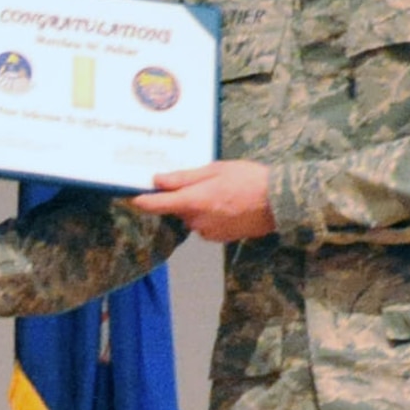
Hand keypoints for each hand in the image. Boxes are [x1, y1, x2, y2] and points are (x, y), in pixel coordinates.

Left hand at [128, 160, 275, 241]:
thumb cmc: (249, 180)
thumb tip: (158, 180)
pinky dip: (212, 216)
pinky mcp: (219, 239)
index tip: (130, 198)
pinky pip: (206, 225)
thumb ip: (184, 178)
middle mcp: (196, 221)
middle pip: (179, 209)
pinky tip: (229, 205)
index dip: (142, 201)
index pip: (158, 204)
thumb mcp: (215, 170)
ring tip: (223, 192)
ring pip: (193, 217)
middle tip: (205, 181)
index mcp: (193, 201)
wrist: (279, 202)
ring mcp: (208, 232)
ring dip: (200, 206)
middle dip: (186, 197)